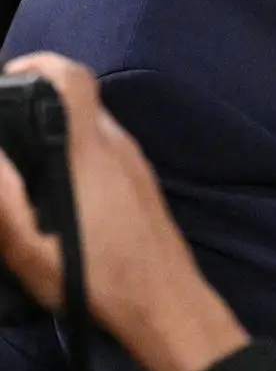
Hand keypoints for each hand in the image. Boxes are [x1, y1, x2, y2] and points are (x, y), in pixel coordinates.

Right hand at [0, 54, 247, 370]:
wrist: (165, 305)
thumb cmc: (96, 278)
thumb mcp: (27, 244)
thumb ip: (2, 194)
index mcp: (88, 151)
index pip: (73, 78)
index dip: (38, 66)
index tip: (8, 81)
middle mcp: (118, 146)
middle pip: (79, 100)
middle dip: (37, 106)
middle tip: (6, 134)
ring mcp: (136, 164)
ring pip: (92, 128)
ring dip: (56, 135)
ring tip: (23, 167)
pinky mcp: (143, 184)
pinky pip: (105, 152)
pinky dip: (77, 156)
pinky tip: (59, 191)